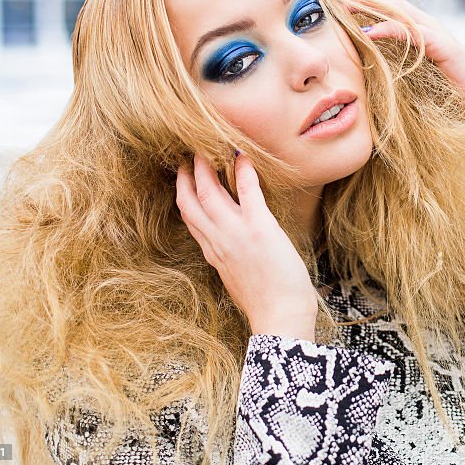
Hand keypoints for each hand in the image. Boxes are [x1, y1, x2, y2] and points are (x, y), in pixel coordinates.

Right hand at [175, 152, 317, 340]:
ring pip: (210, 192)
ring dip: (207, 167)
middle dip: (187, 174)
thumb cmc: (266, 301)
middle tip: (189, 155)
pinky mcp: (259, 228)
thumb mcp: (236, 277)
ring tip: (208, 148)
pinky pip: (247, 192)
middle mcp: (218, 240)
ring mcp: (236, 233)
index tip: (184, 177)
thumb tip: (230, 245)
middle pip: (191, 200)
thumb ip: (228, 258)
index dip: (184, 193)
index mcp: (213, 252)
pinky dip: (244, 172)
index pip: (190, 217)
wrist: (280, 317)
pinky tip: (243, 156)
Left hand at [347, 0, 464, 142]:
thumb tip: (363, 69)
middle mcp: (424, 24)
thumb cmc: (454, 97)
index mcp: (416, 29)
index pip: (380, 3)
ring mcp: (435, 33)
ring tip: (336, 3)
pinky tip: (367, 31)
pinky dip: (388, 29)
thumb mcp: (415, 79)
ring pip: (395, 8)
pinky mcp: (444, 47)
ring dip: (365, 4)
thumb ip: (393, 68)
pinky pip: (412, 32)